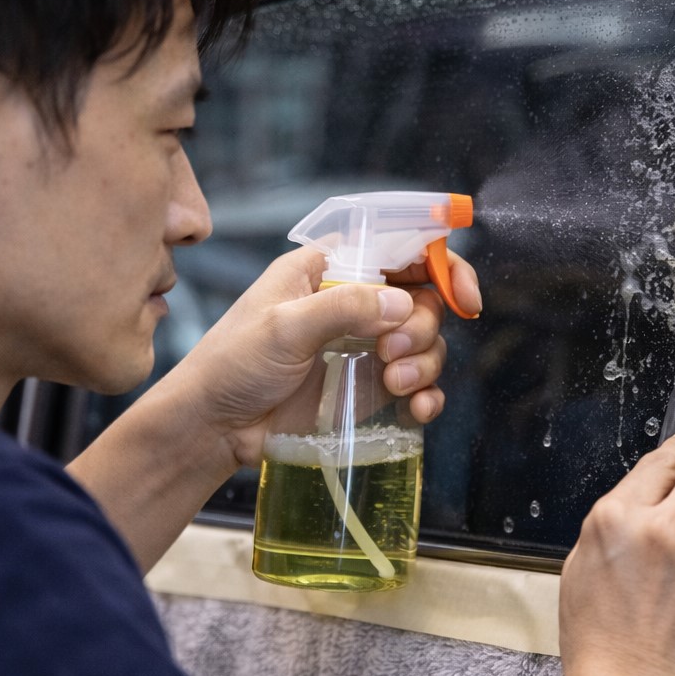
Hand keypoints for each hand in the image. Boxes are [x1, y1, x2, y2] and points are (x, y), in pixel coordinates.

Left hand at [163, 246, 481, 469]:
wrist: (213, 428)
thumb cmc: (231, 365)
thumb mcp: (283, 328)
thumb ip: (344, 308)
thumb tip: (404, 304)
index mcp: (328, 270)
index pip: (399, 247)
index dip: (440, 263)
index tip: (461, 293)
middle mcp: (352, 303)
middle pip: (422, 298)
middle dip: (422, 325)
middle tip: (391, 352)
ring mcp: (363, 345)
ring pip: (425, 342)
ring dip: (425, 361)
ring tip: (395, 383)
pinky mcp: (368, 387)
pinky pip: (417, 384)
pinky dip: (427, 395)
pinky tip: (417, 409)